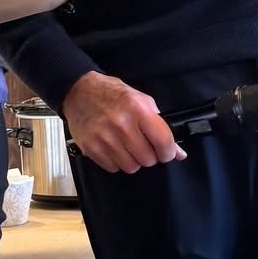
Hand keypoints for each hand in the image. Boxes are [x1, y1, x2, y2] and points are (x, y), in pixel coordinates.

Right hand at [62, 71, 182, 174]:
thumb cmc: (112, 94)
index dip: (168, 152)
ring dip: (131, 160)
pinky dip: (115, 161)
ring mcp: (105, 137)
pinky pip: (113, 168)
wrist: (79, 91)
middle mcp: (122, 124)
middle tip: (141, 145)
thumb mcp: (141, 100)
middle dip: (148, 156)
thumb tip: (178, 153)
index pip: (163, 142)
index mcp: (138, 110)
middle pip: (147, 159)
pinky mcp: (91, 147)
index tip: (165, 153)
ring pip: (131, 167)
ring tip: (125, 145)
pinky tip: (112, 147)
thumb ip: (160, 125)